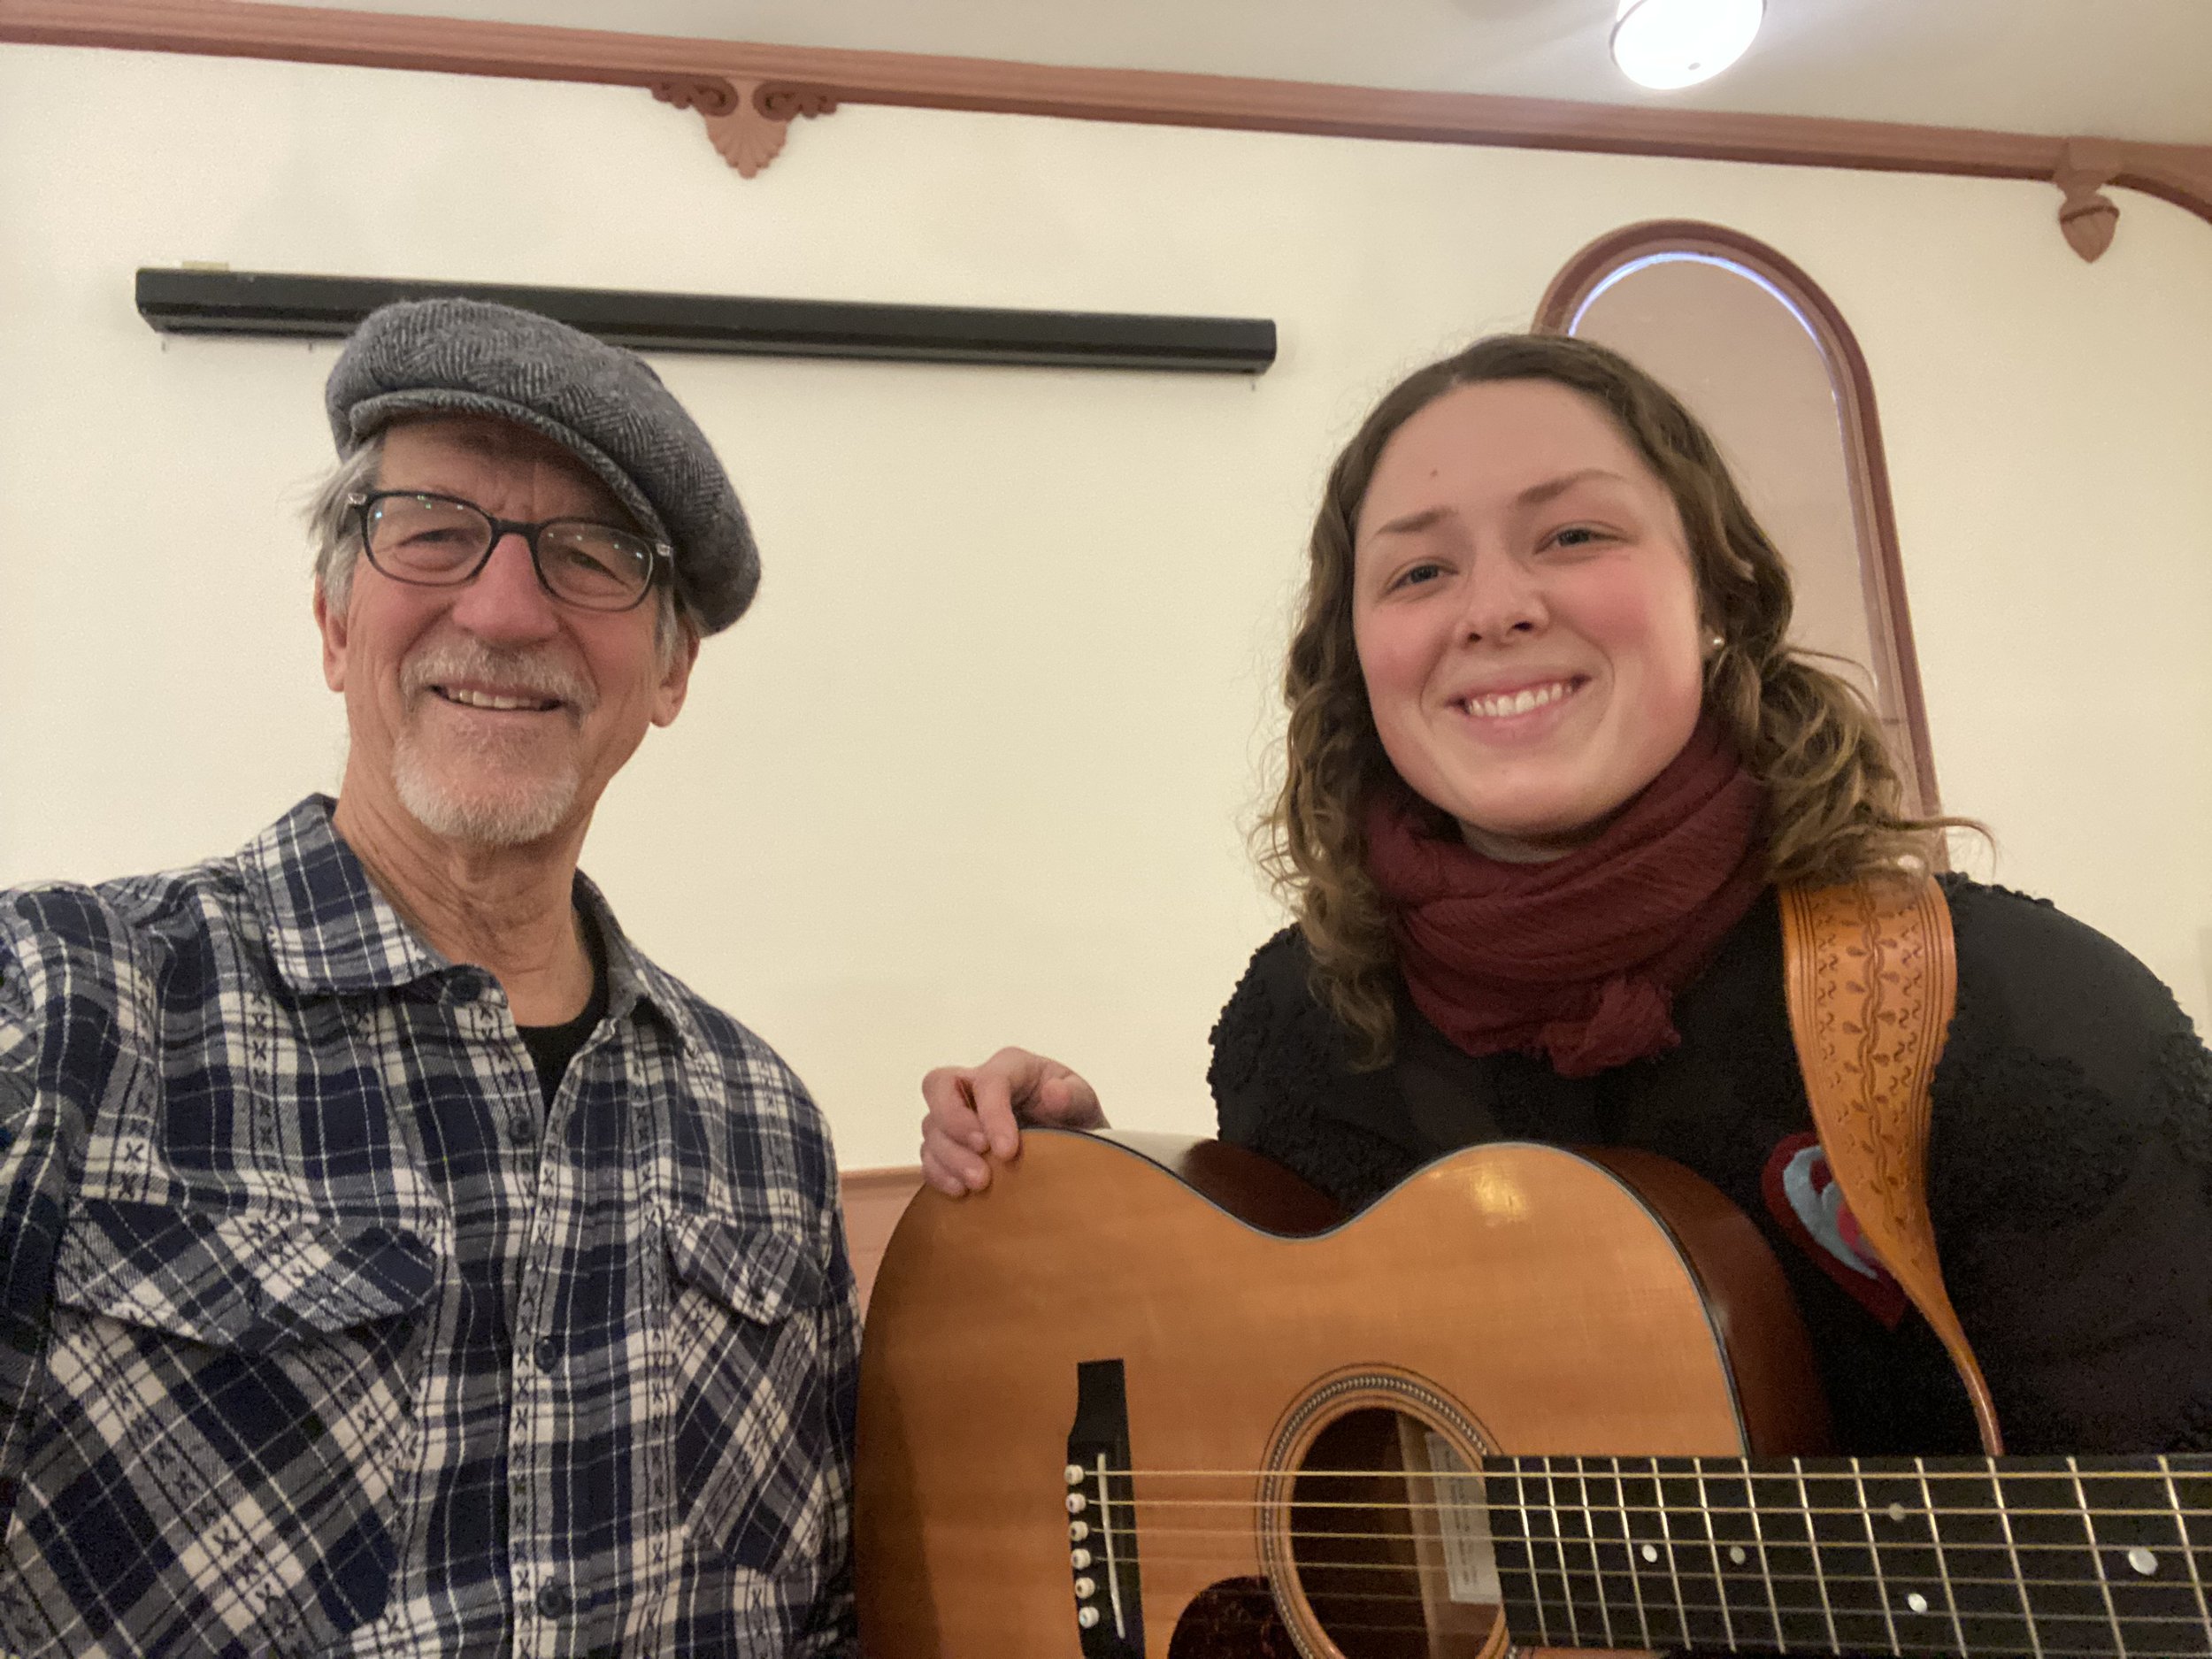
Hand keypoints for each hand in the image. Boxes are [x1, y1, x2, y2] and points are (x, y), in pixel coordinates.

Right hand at [918, 1046, 1105, 1195]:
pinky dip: (939, 1174)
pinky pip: (928, 1155)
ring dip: (950, 1158)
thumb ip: (1075, 1097)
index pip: (988, 1081)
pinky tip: (961, 1191)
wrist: (1071, 1151)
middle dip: (954, 1125)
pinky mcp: (949, 1143)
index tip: (1007, 1152)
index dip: (992, 1115)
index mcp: (1011, 1067)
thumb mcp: (1085, 1105)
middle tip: (982, 1160)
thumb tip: (1054, 1093)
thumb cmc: (1075, 1120)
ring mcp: (957, 1113)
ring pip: (931, 1126)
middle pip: (939, 1086)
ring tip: (979, 1185)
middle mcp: (976, 1083)